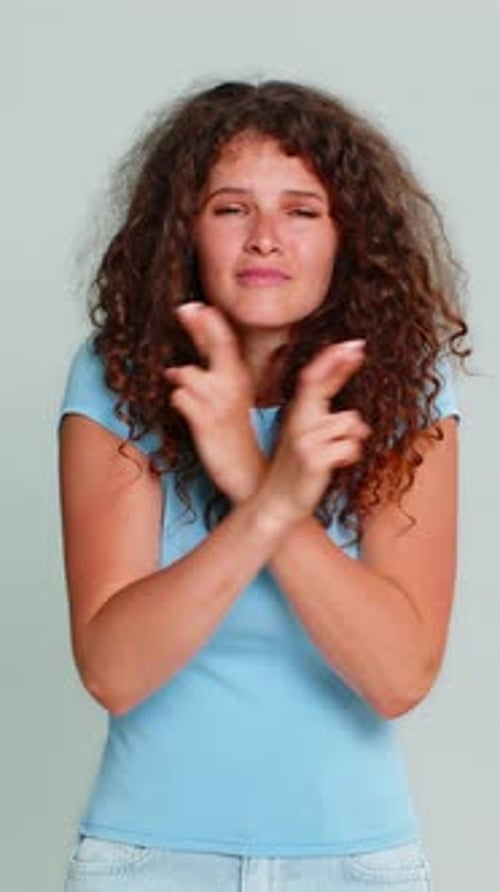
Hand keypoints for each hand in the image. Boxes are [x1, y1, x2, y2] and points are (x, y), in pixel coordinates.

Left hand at [164, 303, 265, 501]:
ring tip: (186, 390)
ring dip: (179, 379)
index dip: (210, 320)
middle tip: (184, 309)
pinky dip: (178, 401)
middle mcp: (233, 385)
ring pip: (186, 373)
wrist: (245, 470)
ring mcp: (219, 403)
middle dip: (199, 324)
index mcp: (240, 377)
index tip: (195, 305)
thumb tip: (185, 357)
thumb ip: (212, 371)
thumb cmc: (232, 432)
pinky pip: (179, 398)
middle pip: (216, 344)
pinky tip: (187, 412)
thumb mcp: (229, 396)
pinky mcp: (205, 421)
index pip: (228, 339)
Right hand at [256, 340, 371, 524]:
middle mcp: (298, 423)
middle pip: (321, 386)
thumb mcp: (308, 440)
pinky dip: (351, 455)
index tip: (351, 344)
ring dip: (354, 437)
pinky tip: (338, 465)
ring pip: (349, 423)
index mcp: (296, 415)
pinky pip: (351, 447)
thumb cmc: (297, 470)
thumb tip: (357, 420)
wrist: (277, 503)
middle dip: (341, 366)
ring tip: (337, 453)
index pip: (312, 379)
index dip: (330, 360)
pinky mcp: (315, 460)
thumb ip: (328, 424)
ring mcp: (305, 441)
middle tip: (359, 347)